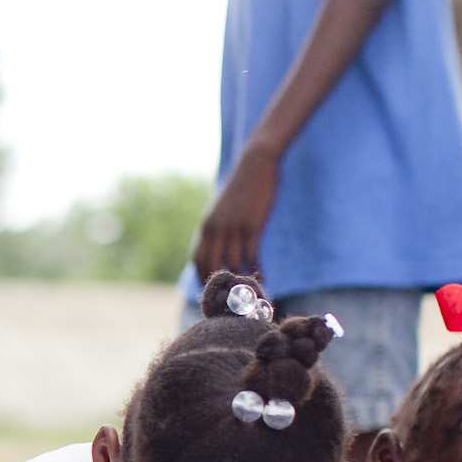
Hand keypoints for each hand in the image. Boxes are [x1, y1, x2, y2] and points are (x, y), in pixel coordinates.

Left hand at [190, 148, 277, 281]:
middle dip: (220, 284)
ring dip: (241, 279)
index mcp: (206, 225)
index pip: (197, 259)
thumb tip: (217, 242)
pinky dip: (257, 269)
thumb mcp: (222, 207)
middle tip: (232, 297)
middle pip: (211, 265)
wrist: (255, 164)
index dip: (203, 276)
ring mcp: (233, 227)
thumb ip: (217, 225)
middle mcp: (215, 229)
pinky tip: (264, 276)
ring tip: (251, 290)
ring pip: (233, 263)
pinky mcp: (252, 225)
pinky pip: (251, 255)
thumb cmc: (241, 187)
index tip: (214, 289)